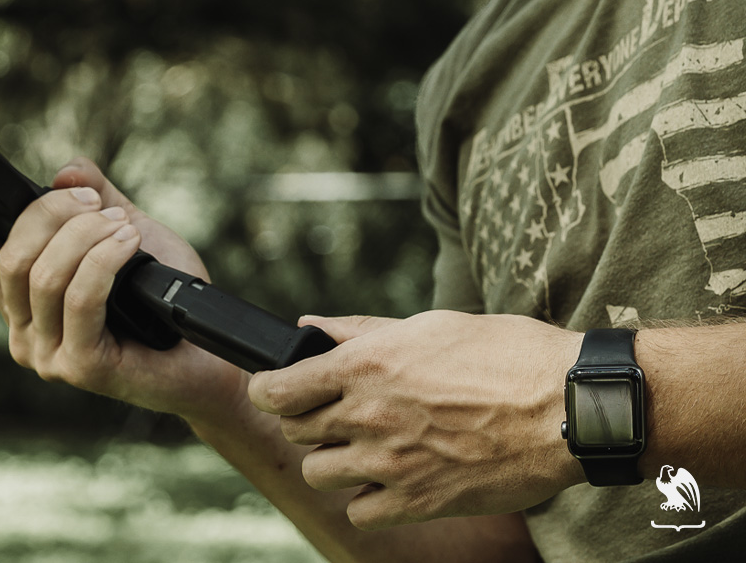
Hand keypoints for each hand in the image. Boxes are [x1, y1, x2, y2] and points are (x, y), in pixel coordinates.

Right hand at [0, 157, 248, 421]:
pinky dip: (105, 259)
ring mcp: (48, 354)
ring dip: (86, 235)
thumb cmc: (166, 299)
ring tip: (125, 226)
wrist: (208, 355)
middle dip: (52, 214)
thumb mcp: (129, 233)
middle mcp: (25, 329)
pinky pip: (80, 297)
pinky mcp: (80, 368)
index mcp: (26, 297)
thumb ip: (98, 201)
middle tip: (96, 202)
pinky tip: (129, 244)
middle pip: (12, 253)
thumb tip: (65, 172)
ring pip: (42, 274)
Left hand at [248, 311, 584, 529]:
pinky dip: (367, 498)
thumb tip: (310, 326)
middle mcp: (369, 416)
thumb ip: (358, 331)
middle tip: (335, 411)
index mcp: (365, 367)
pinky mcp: (419, 502)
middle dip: (307, 418)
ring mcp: (391, 464)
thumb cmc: (505, 354)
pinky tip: (390, 477)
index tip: (276, 387)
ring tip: (365, 444)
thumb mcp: (428, 326)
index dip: (269, 388)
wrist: (567, 406)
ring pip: (318, 473)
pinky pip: (360, 511)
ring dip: (333, 458)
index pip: (276, 390)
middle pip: (294, 429)